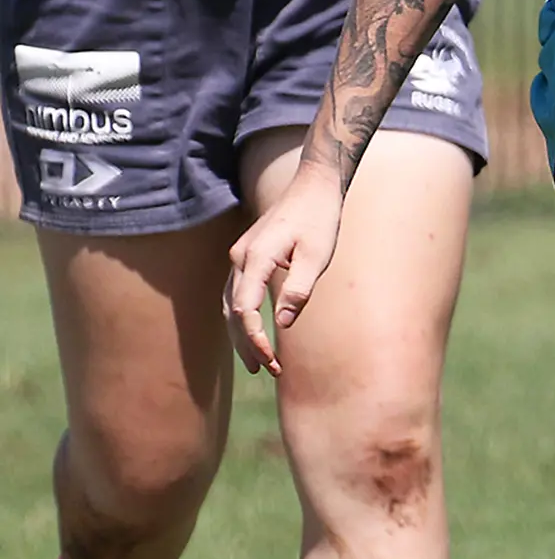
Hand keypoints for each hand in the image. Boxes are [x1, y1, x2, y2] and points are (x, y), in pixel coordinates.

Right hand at [224, 162, 344, 375]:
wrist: (313, 187)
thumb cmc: (319, 220)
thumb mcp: (317, 255)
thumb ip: (299, 289)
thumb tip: (282, 324)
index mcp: (256, 259)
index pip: (244, 310)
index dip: (254, 339)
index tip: (271, 360)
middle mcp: (240, 259)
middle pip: (232, 311)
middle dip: (246, 344)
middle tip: (267, 371)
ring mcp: (240, 257)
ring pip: (230, 304)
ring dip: (241, 334)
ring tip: (259, 363)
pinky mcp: (246, 257)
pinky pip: (236, 294)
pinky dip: (241, 317)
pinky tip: (252, 334)